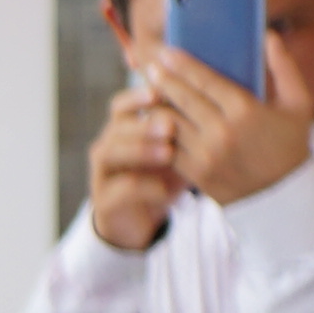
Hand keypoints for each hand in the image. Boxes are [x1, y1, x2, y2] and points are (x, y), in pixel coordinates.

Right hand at [85, 88, 183, 252]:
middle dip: (143, 124)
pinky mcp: (104, 200)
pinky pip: (120, 189)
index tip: (160, 93)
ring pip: (111, 153)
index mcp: (122, 129)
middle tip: (169, 126)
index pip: (123, 104)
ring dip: (140, 151)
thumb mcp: (176, 151)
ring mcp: (102, 173)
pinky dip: (144, 188)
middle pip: (116, 126)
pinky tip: (165, 190)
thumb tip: (212, 101)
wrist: (141, 219)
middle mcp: (107, 146)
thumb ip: (184, 129)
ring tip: (168, 154)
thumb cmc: (163, 177)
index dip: (138, 97)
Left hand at [137, 46, 313, 204]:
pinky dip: (158, 132)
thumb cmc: (290, 145)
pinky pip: (168, 147)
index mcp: (246, 111)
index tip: (167, 52)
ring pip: (170, 122)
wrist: (282, 196)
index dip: (183, 65)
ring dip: (156, 105)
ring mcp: (206, 155)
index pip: (206, 81)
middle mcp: (222, 132)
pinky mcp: (195, 173)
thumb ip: (285, 67)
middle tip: (151, 66)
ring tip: (149, 92)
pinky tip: (153, 120)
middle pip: (182, 98)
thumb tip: (268, 36)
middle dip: (163, 80)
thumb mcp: (298, 104)